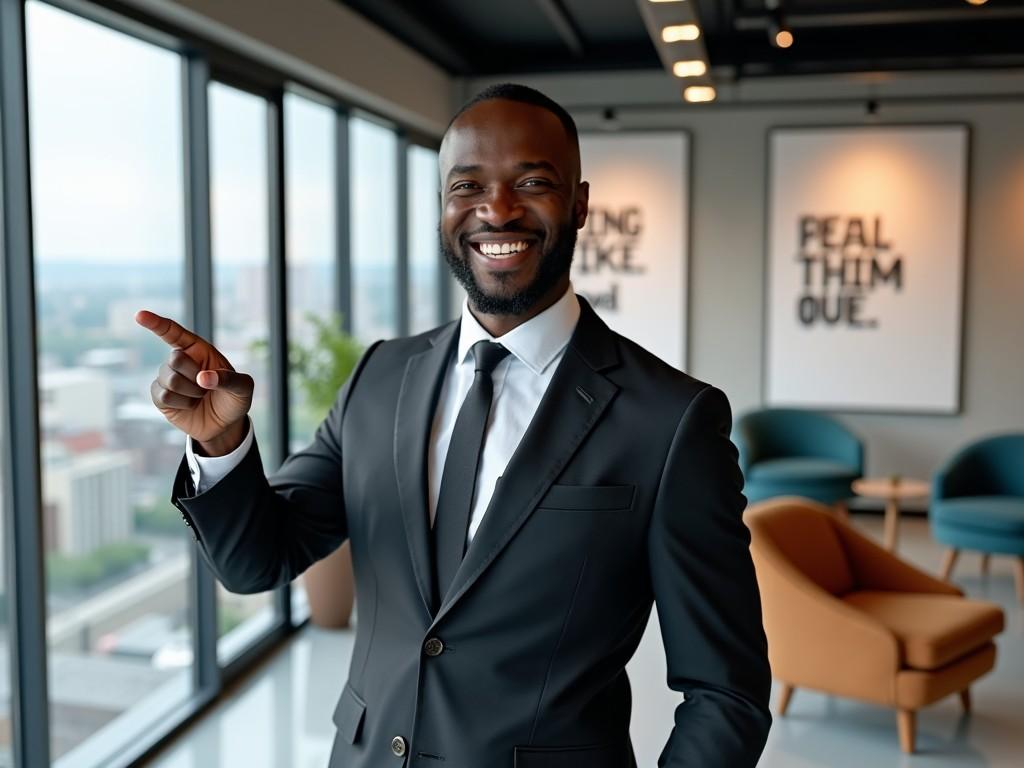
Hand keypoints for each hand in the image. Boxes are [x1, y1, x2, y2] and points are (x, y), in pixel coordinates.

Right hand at [136, 310, 253, 454]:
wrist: (225, 424)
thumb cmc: (234, 399)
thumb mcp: (243, 388)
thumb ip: (229, 380)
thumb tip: (203, 378)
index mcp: (198, 349)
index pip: (174, 332)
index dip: (156, 323)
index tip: (139, 315)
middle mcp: (180, 360)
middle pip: (174, 359)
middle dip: (194, 376)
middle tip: (207, 385)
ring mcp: (167, 377)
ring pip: (170, 380)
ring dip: (191, 393)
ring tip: (201, 396)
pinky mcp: (160, 396)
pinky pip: (163, 396)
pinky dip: (181, 404)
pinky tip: (189, 405)